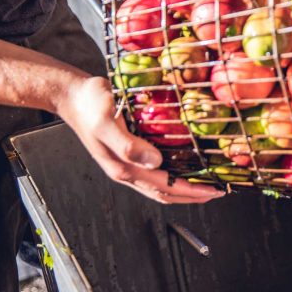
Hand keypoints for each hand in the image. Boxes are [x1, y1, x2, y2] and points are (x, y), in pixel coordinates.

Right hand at [57, 77, 221, 204]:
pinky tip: (185, 168)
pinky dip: (173, 176)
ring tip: (206, 185)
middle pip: (166, 193)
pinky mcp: (128, 154)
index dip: (192, 191)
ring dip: (185, 189)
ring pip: (160, 186)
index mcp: (123, 168)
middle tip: (218, 191)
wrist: (73, 96)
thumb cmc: (90, 106)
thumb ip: (128, 145)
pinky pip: (155, 173)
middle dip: (193, 195)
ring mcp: (126, 164)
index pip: (165, 187)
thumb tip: (155, 163)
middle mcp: (126, 170)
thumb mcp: (107, 122)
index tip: (214, 190)